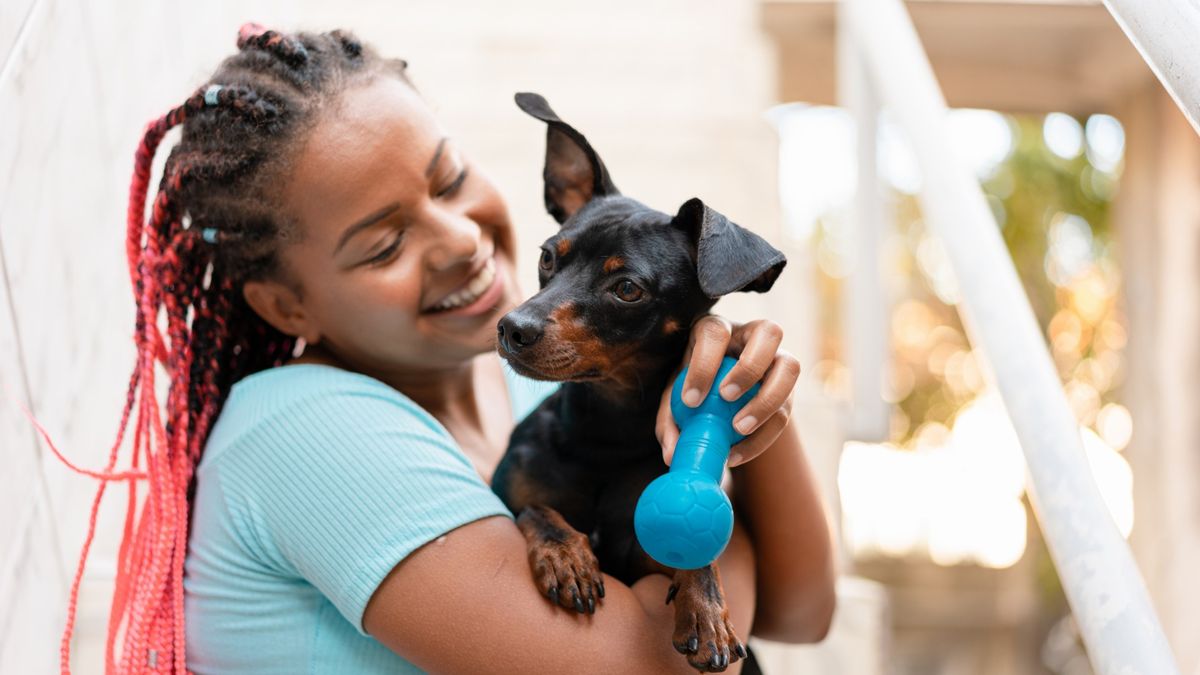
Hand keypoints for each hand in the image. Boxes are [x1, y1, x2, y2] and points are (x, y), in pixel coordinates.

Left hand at [655, 315, 799, 467]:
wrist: (719, 399)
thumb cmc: (692, 388)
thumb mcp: (674, 399)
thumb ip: (670, 421)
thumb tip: (672, 455)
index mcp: (718, 329)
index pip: (715, 333)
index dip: (704, 364)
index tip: (690, 400)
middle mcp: (753, 336)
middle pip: (769, 332)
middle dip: (749, 367)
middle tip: (726, 398)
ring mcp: (777, 359)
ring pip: (790, 367)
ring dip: (767, 400)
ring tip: (738, 428)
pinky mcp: (787, 390)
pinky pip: (786, 410)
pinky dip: (763, 436)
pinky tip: (738, 453)